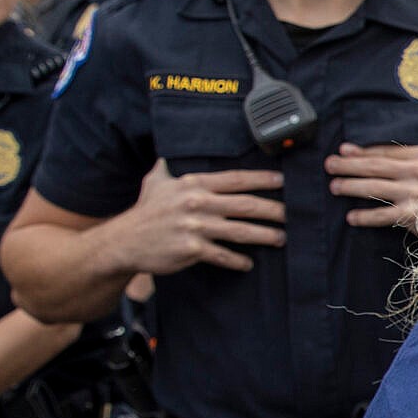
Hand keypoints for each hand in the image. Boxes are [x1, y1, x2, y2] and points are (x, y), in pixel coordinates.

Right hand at [113, 160, 285, 275]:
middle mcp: (197, 203)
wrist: (123, 242)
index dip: (262, 179)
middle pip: (246, 205)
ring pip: (240, 231)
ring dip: (265, 235)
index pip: (235, 179)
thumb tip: (168, 153)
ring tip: (282, 238)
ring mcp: (195, 227)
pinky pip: (223, 255)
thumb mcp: (155, 182)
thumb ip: (167, 167)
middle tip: (294, 214)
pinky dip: (238, 261)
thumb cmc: (144, 212)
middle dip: (274, 209)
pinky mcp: (191, 249)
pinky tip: (248, 264)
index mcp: (193, 185)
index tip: (283, 180)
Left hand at [327, 142, 417, 245]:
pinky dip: (365, 216)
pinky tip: (352, 217)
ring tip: (334, 187)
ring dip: (350, 186)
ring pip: (374, 187)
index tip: (347, 149)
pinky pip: (382, 215)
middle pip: (375, 165)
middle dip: (349, 164)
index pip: (389, 151)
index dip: (365, 150)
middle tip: (330, 164)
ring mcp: (414, 192)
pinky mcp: (413, 214)